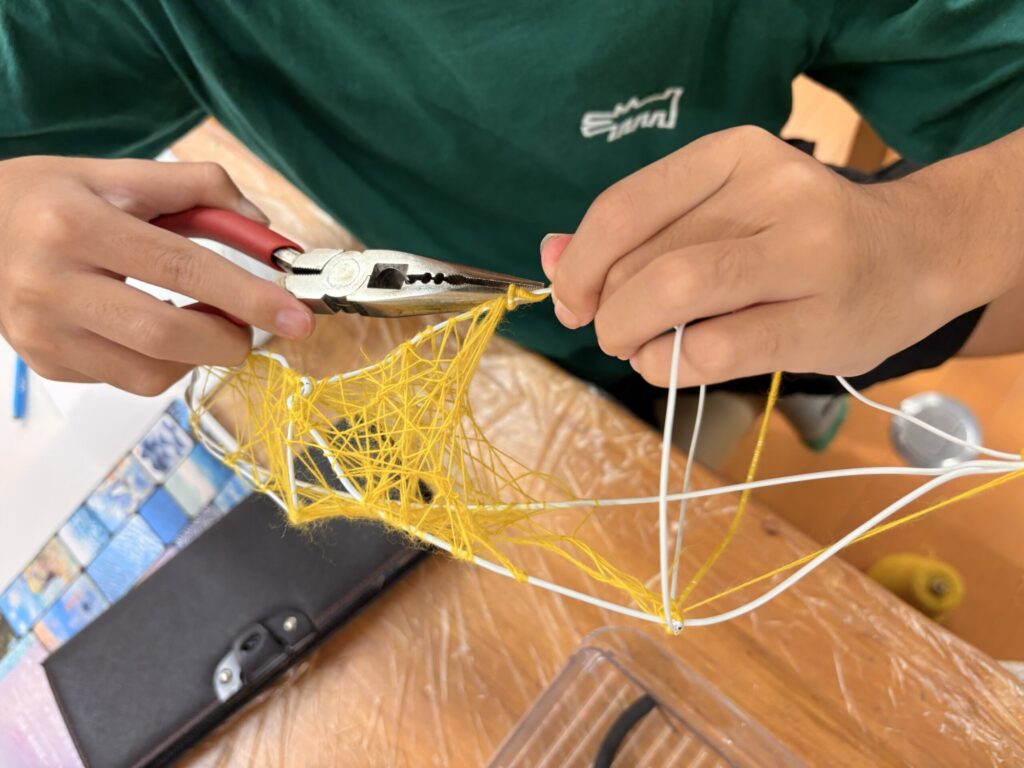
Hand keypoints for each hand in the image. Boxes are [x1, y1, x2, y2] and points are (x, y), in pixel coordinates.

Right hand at [0, 156, 313, 394]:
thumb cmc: (52, 198)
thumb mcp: (117, 173)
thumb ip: (197, 189)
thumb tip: (265, 232)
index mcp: (74, 223)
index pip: (180, 267)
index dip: (247, 295)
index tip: (296, 315)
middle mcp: (49, 283)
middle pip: (165, 334)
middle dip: (229, 339)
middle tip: (254, 329)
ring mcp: (41, 332)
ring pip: (149, 373)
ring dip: (198, 355)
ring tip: (203, 322)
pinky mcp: (45, 363)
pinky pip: (125, 380)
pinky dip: (162, 363)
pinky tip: (155, 332)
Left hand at [542, 126, 1015, 386]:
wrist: (917, 254)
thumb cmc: (797, 238)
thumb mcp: (719, 211)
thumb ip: (637, 230)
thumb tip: (549, 254)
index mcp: (734, 154)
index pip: (623, 208)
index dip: (579, 264)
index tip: (570, 299)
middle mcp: (773, 190)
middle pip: (643, 259)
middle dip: (604, 308)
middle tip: (611, 330)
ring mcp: (806, 253)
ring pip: (674, 294)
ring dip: (629, 335)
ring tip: (635, 347)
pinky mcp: (823, 320)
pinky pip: (713, 349)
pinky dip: (668, 366)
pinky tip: (668, 364)